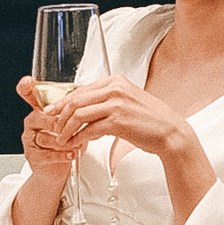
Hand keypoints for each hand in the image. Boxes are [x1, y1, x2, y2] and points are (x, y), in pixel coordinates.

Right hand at [17, 76, 81, 178]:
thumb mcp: (73, 123)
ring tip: (79, 144)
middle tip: (74, 126)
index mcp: (40, 110)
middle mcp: (32, 122)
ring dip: (64, 141)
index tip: (28, 81)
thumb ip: (77, 111)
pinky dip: (62, 155)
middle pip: (40, 117)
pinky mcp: (33, 156)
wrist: (58, 168)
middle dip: (59, 122)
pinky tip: (72, 154)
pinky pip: (46, 154)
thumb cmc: (67, 142)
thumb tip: (94, 99)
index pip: (28, 95)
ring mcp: (30, 139)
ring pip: (44, 137)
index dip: (25, 88)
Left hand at [31, 73, 196, 161]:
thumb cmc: (150, 120)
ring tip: (63, 138)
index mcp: (116, 81)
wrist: (170, 133)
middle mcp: (115, 88)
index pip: (80, 89)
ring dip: (66, 128)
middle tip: (53, 128)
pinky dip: (78, 137)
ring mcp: (116, 103)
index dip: (62, 102)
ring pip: (78, 113)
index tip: (52, 112)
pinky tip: (75, 143)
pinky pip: (89, 129)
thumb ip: (107, 101)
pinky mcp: (118, 120)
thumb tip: (84, 109)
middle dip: (60, 116)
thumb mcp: (127, 102)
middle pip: (75, 99)